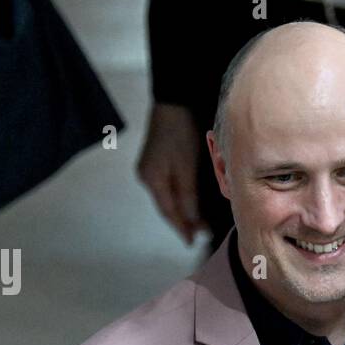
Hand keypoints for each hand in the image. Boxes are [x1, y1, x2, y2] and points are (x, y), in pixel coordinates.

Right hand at [136, 102, 203, 243]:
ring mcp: (149, 169)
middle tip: (198, 236)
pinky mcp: (155, 162)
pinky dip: (178, 198)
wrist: (173, 103)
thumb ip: (188, 195)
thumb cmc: (180, 131)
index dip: (181, 228)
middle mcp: (147, 177)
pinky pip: (167, 187)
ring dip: (181, 211)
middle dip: (182, 222)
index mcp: (152, 180)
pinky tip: (187, 203)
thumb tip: (192, 219)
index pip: (169, 212)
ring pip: (167, 198)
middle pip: (166, 207)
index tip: (191, 242)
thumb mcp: (186, 166)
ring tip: (196, 224)